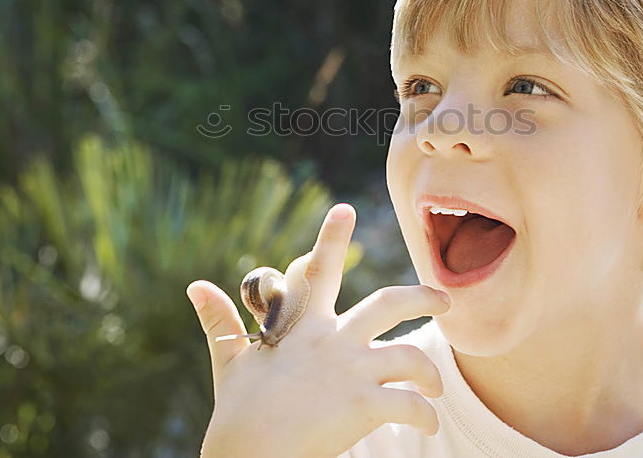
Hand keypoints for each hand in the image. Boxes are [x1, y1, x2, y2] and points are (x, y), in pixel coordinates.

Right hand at [186, 203, 450, 457]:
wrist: (249, 455)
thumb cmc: (239, 413)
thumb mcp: (231, 362)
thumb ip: (220, 321)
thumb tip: (195, 286)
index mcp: (302, 327)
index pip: (317, 271)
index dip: (330, 238)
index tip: (346, 209)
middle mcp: (333, 341)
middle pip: (390, 303)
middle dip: (423, 297)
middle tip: (446, 299)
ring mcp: (351, 371)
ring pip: (411, 357)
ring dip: (430, 373)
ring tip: (435, 389)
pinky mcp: (364, 405)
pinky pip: (412, 406)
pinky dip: (425, 416)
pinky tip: (428, 426)